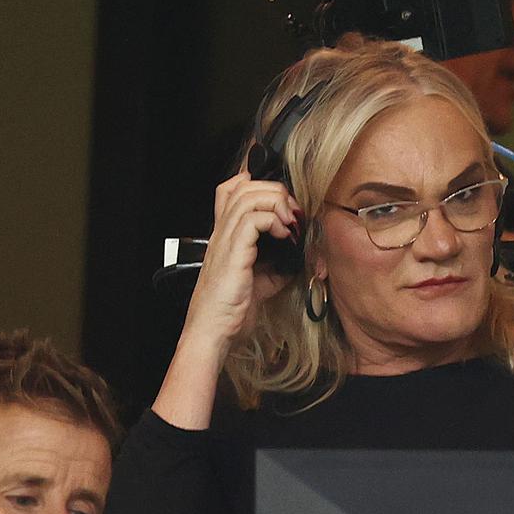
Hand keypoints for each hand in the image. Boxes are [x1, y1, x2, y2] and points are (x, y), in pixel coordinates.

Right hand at [152, 172, 300, 429]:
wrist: (214, 332)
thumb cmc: (232, 311)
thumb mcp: (262, 282)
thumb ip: (278, 264)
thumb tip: (299, 254)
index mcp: (225, 236)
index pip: (230, 190)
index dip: (254, 182)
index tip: (281, 199)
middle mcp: (221, 232)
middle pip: (243, 185)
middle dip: (275, 191)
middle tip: (293, 214)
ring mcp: (224, 240)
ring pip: (248, 196)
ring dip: (277, 203)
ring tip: (290, 223)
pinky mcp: (231, 252)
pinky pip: (253, 219)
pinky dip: (274, 222)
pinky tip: (284, 236)